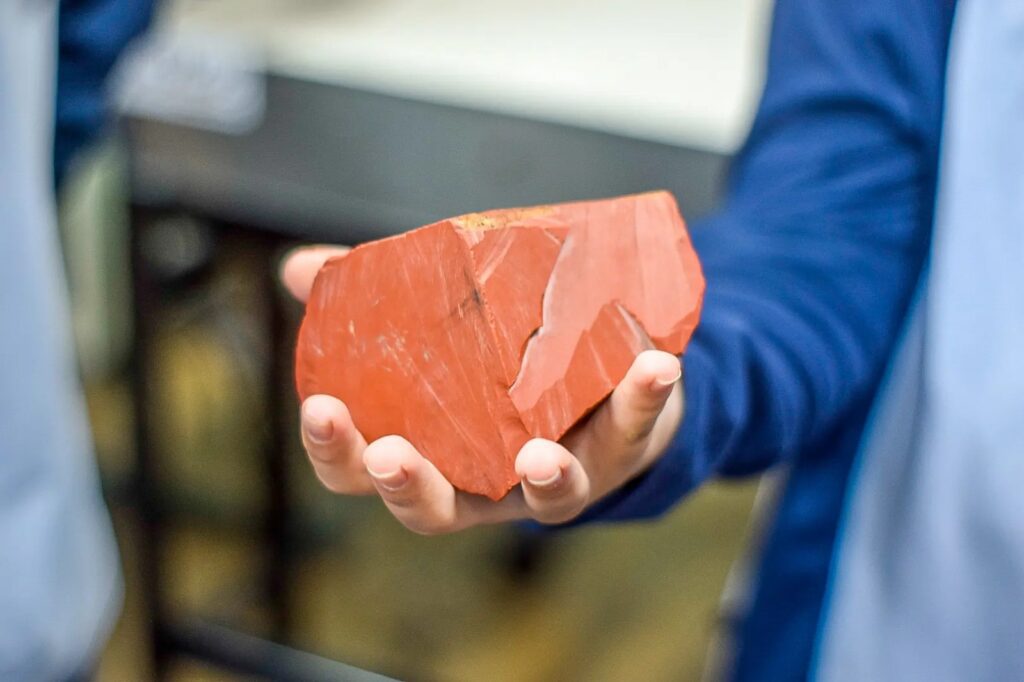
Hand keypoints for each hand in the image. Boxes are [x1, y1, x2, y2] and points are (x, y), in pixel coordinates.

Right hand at [281, 246, 684, 533]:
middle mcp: (486, 484)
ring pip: (546, 500)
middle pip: (435, 512)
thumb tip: (299, 267)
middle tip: (390, 454)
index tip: (320, 410)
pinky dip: (642, 397)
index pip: (362, 473)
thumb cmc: (499, 371)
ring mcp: (554, 478)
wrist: (599, 387)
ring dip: (542, 478)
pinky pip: (632, 430)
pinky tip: (653, 363)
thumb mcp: (436, 336)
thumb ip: (372, 301)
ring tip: (537, 454)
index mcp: (431, 454)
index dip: (335, 452)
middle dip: (408, 488)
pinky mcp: (618, 452)